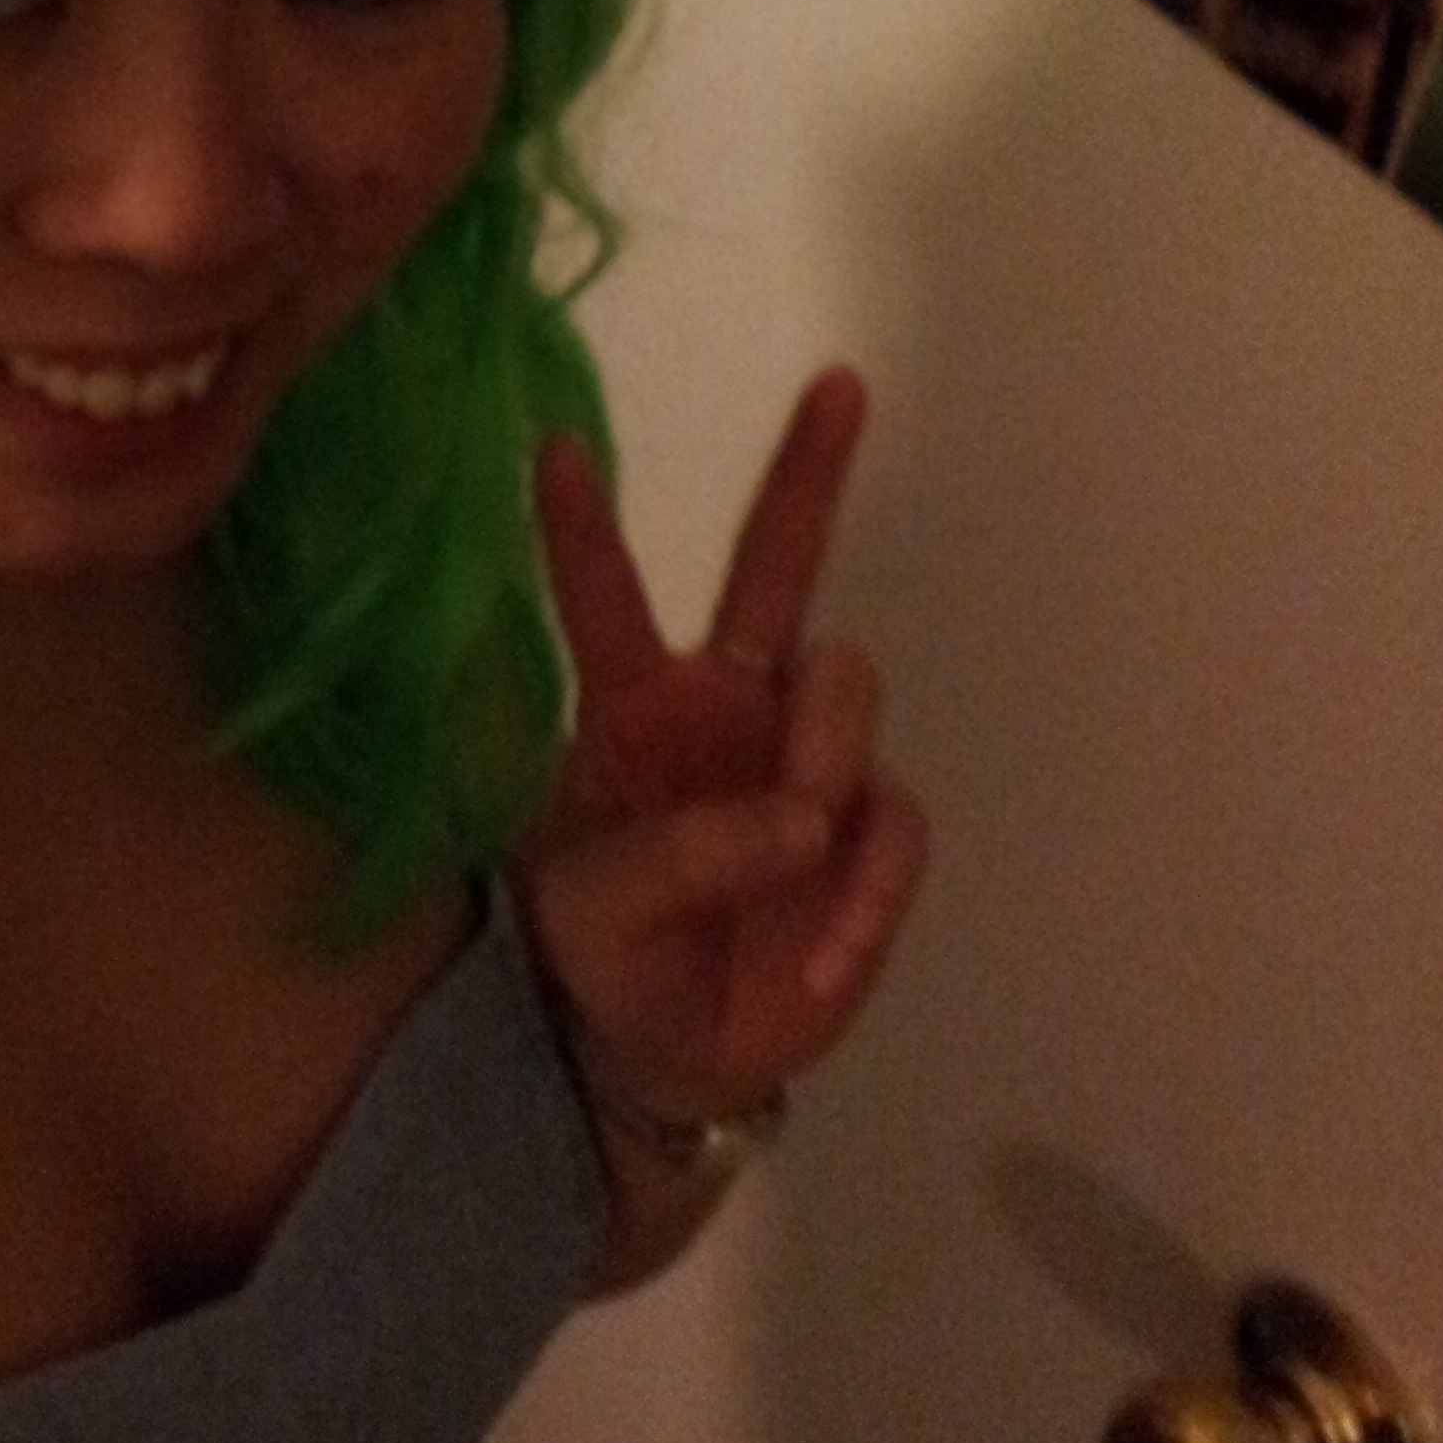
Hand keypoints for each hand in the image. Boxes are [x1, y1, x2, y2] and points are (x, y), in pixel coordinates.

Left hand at [513, 371, 926, 1175]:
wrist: (667, 1058)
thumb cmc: (600, 956)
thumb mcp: (592, 910)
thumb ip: (679, 854)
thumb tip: (798, 817)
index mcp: (633, 706)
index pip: (604, 600)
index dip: (581, 528)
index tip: (551, 445)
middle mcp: (726, 706)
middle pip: (779, 570)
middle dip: (810, 473)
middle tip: (839, 384)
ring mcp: (803, 762)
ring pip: (845, 689)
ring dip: (826, 751)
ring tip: (796, 841)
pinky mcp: (866, 839)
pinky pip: (891, 825)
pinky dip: (864, 892)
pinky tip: (821, 958)